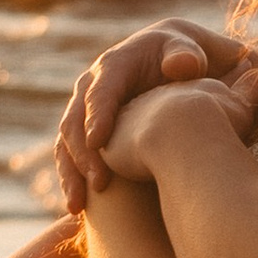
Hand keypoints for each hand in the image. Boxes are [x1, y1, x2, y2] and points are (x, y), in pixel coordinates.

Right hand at [54, 20, 255, 208]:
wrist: (177, 64)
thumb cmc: (188, 58)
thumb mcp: (190, 50)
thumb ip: (187, 55)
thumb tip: (182, 65)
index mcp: (115, 65)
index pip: (100, 90)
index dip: (98, 115)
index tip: (99, 142)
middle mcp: (92, 87)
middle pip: (75, 120)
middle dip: (83, 153)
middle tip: (98, 183)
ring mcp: (86, 111)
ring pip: (66, 143)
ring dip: (71, 173)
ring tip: (79, 204)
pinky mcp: (87, 131)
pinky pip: (70, 157)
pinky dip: (72, 180)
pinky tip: (77, 207)